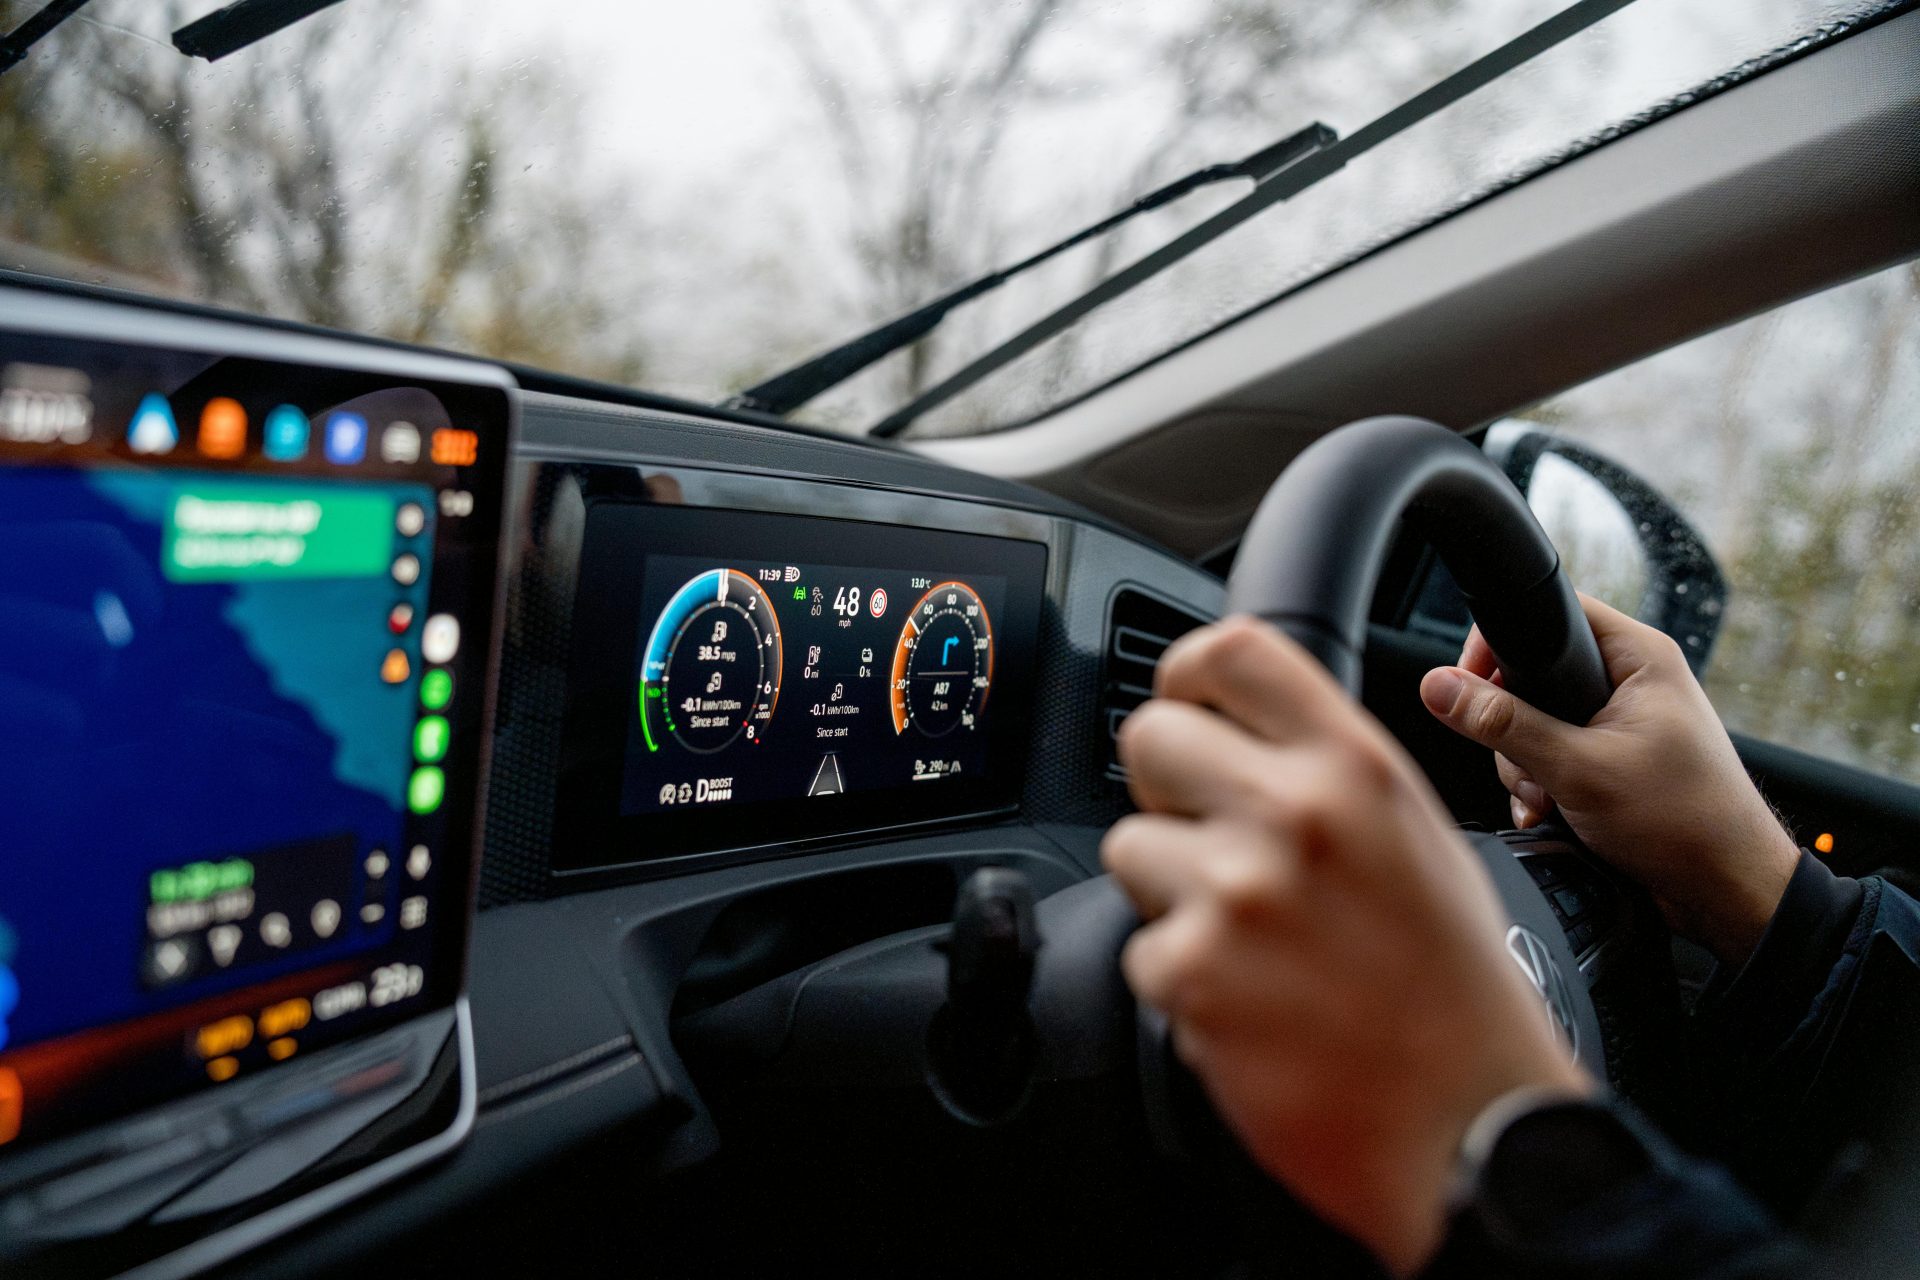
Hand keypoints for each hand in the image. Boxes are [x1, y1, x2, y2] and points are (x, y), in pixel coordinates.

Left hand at [1102, 617, 1588, 1276]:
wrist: (1474, 1123)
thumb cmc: (1454, 988)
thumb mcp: (1416, 834)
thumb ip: (1328, 771)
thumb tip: (1236, 728)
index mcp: (1355, 766)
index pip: (1228, 651)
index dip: (1186, 677)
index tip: (1185, 709)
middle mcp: (1294, 812)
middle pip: (1148, 736)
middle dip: (1166, 790)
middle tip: (1213, 843)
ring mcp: (1236, 891)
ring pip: (1128, 846)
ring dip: (1170, 892)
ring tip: (1248, 940)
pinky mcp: (1193, 973)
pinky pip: (1140, 948)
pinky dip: (1180, 981)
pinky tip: (1248, 1002)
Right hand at [1418, 593, 1798, 965]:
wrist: (1727, 892)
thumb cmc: (1687, 823)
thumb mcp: (1578, 768)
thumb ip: (1503, 725)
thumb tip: (1440, 689)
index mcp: (1638, 657)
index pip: (1553, 613)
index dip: (1502, 643)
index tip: (1471, 684)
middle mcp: (1630, 682)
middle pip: (1532, 676)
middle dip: (1512, 729)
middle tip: (1528, 763)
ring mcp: (1620, 723)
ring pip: (1534, 724)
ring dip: (1526, 767)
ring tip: (1548, 799)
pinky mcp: (1611, 760)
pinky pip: (1551, 757)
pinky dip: (1541, 786)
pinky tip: (1551, 814)